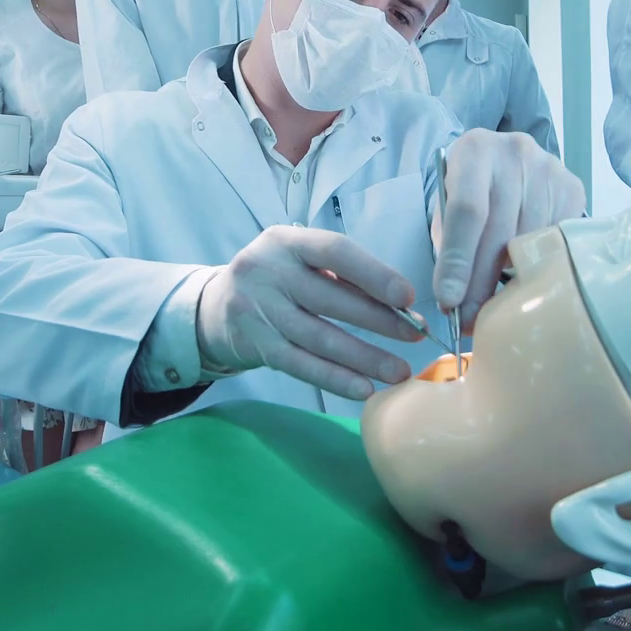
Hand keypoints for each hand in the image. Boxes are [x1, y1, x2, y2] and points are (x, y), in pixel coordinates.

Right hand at [197, 225, 424, 400]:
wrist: (214, 308)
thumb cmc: (276, 280)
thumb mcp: (299, 260)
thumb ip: (340, 274)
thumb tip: (401, 305)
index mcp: (286, 241)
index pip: (335, 251)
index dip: (374, 274)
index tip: (408, 296)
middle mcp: (269, 271)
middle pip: (331, 299)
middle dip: (380, 319)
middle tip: (416, 335)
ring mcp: (259, 311)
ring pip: (320, 338)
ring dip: (365, 357)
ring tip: (399, 371)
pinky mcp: (258, 346)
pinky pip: (303, 365)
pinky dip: (336, 379)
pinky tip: (364, 388)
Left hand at [431, 130, 586, 327]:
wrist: (506, 158)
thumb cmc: (471, 187)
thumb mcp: (448, 202)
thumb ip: (448, 241)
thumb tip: (454, 300)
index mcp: (475, 150)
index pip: (467, 211)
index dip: (458, 259)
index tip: (449, 300)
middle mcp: (515, 153)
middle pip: (499, 231)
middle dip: (481, 283)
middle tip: (469, 320)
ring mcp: (549, 170)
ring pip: (530, 239)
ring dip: (511, 282)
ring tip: (495, 308)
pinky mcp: (572, 188)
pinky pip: (556, 240)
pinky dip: (539, 266)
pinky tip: (525, 281)